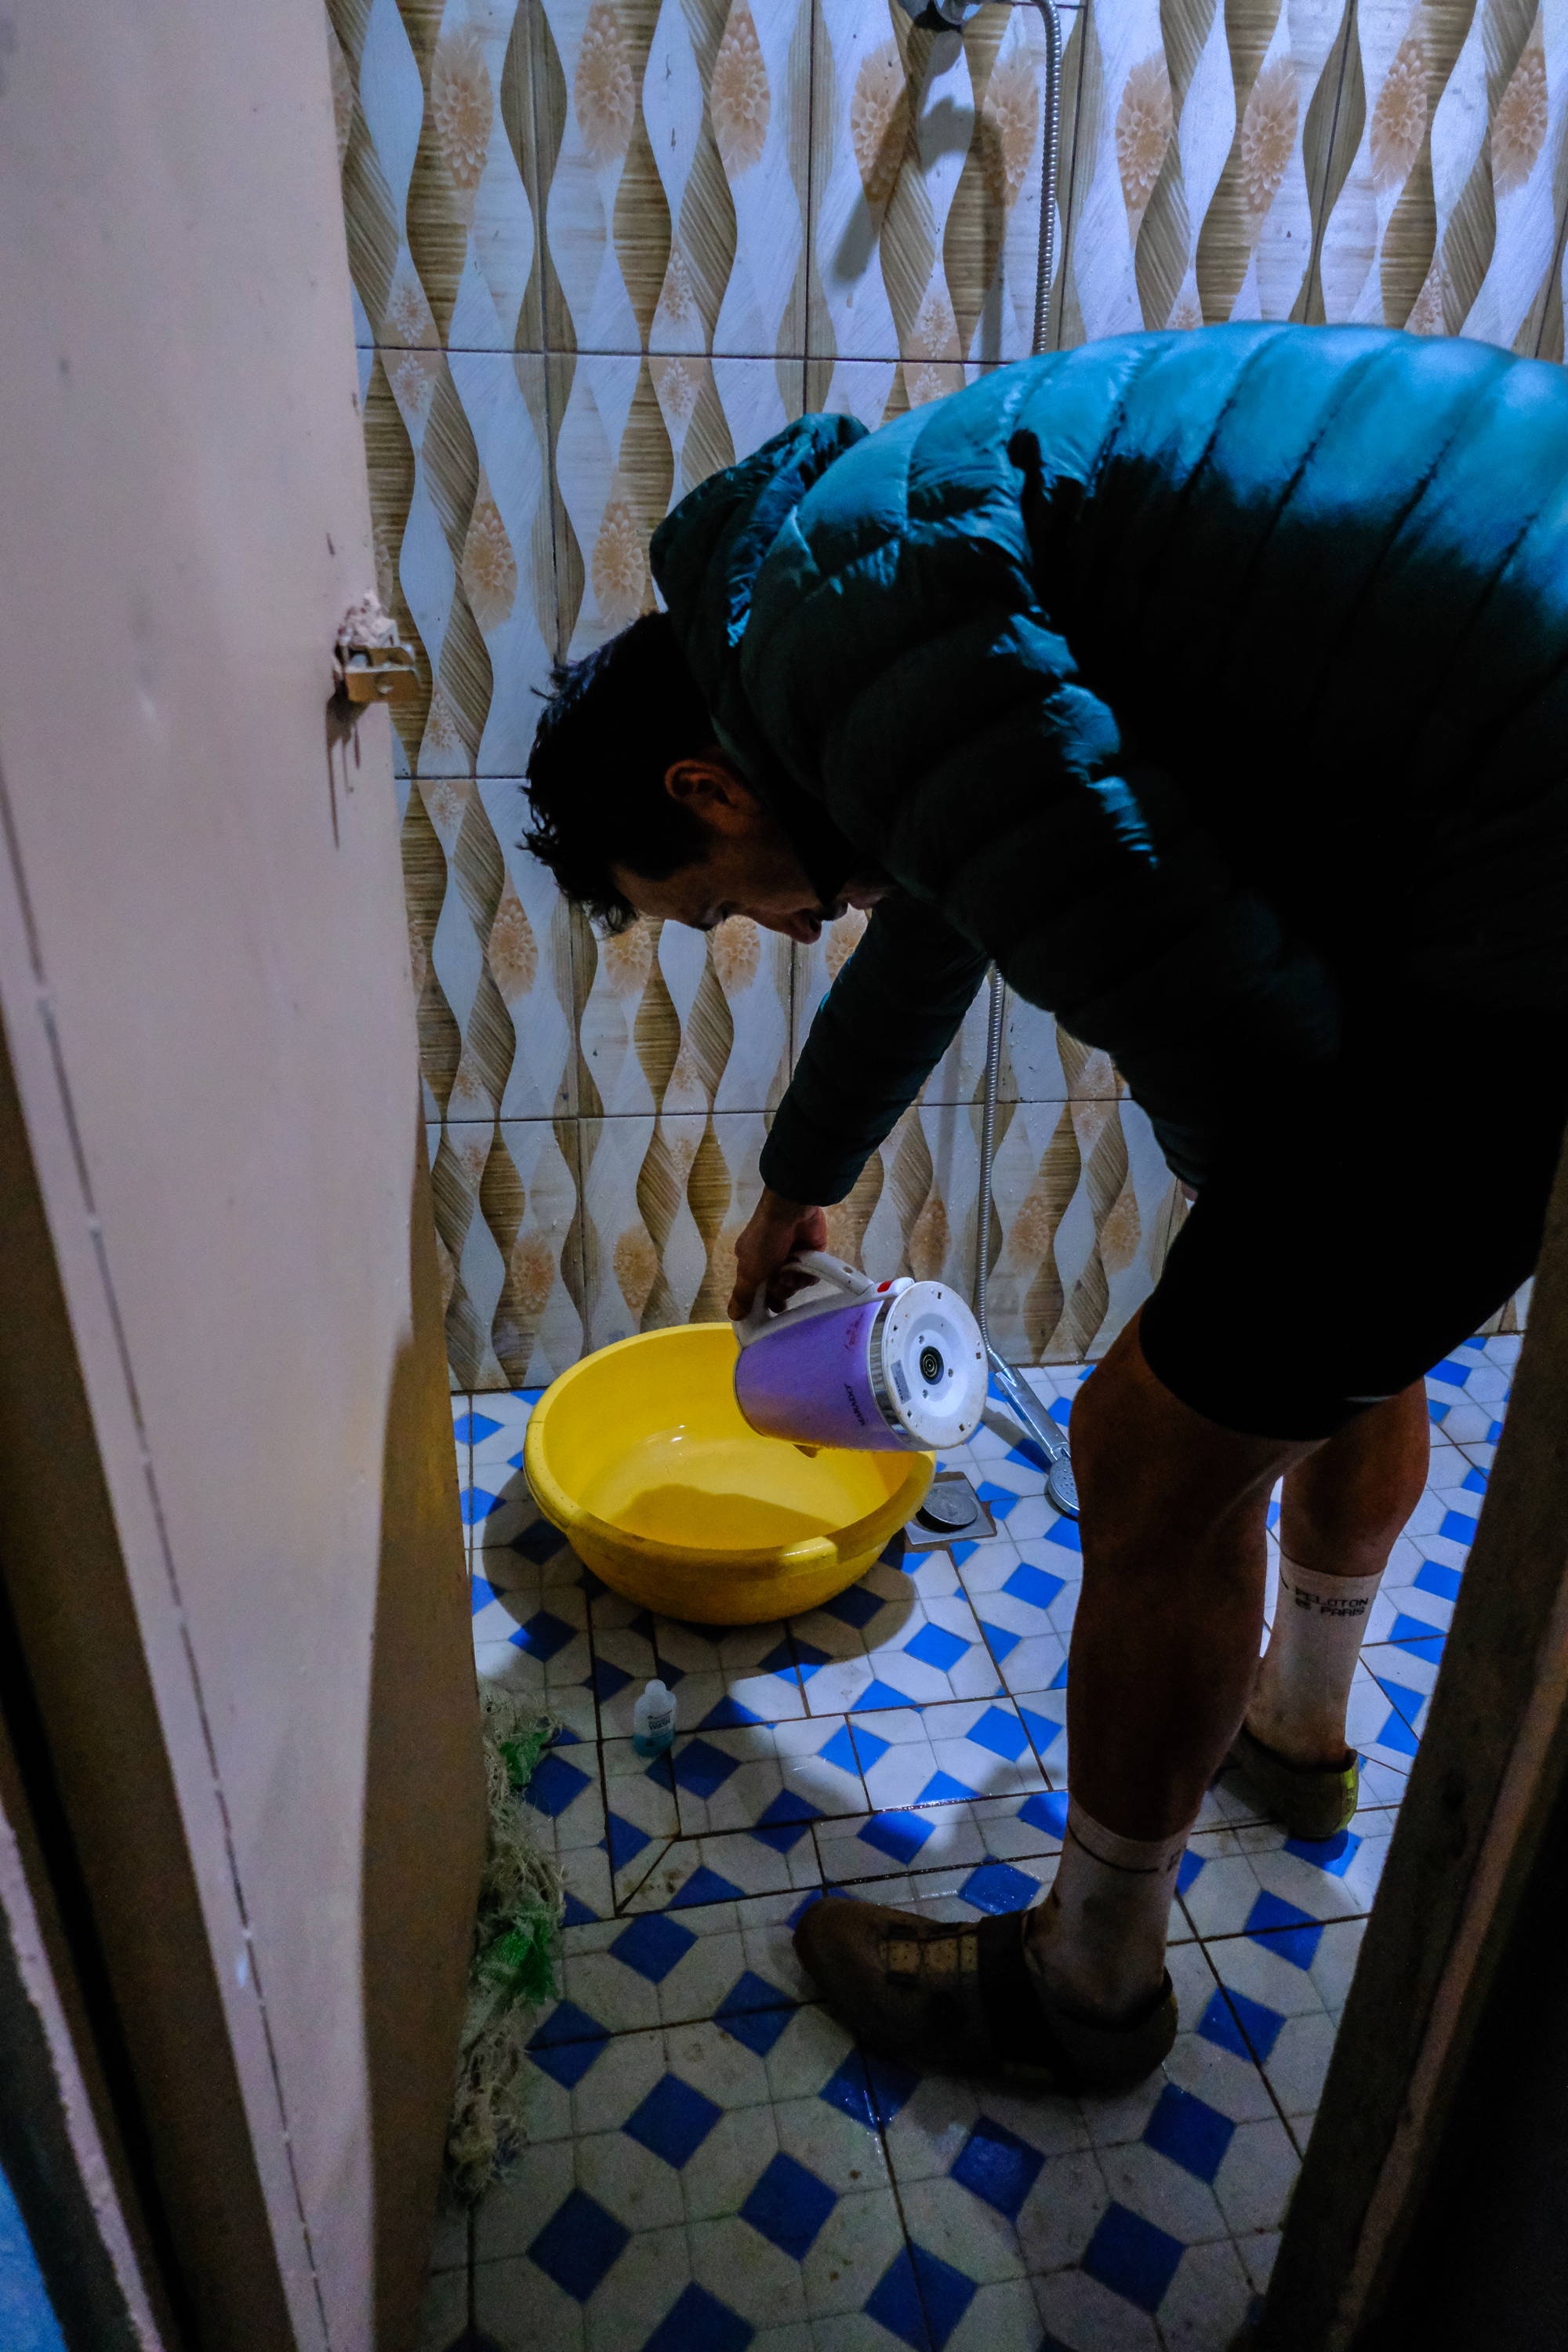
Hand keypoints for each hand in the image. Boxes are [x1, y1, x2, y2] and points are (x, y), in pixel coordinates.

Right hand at [729, 1191, 828, 1319]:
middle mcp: (771, 1263)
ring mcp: (792, 1258)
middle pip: (777, 1292)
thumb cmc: (764, 1242)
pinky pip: (810, 1277)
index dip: (762, 1302)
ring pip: (795, 1286)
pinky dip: (808, 1274)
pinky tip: (804, 1265)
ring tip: (791, 1269)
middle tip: (781, 1282)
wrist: (790, 1212)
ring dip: (794, 1282)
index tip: (767, 1311)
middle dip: (780, 1291)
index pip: (756, 1292)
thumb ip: (742, 1295)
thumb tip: (733, 1316)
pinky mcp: (811, 1255)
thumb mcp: (749, 1271)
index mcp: (751, 1264)